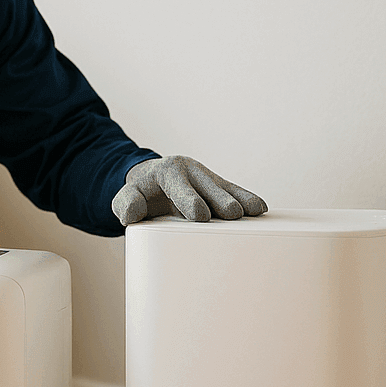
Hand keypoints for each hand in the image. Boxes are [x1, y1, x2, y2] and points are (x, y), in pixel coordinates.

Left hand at [112, 155, 266, 225]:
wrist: (152, 180)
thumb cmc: (140, 193)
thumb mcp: (125, 197)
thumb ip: (125, 204)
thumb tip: (133, 214)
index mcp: (167, 173)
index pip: (179, 187)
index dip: (190, 200)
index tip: (201, 215)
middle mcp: (191, 171)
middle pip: (208, 187)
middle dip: (220, 200)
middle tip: (232, 214)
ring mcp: (207, 178)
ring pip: (226, 188)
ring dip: (240, 200)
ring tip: (255, 211)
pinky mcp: (219, 186)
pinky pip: (235, 191)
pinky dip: (247, 199)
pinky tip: (260, 209)